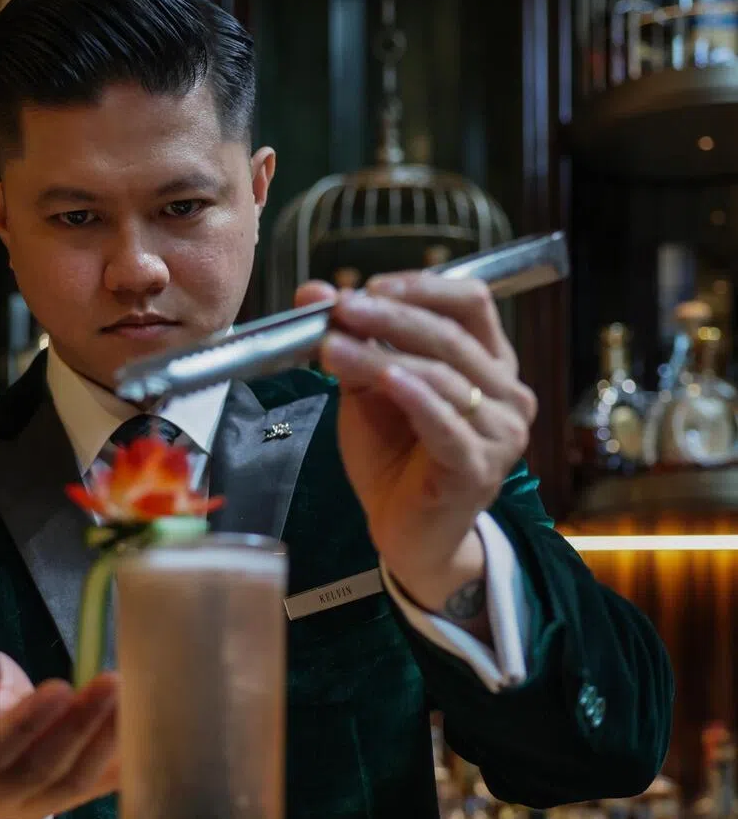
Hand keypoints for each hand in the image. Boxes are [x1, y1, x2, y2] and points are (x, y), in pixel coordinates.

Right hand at [0, 643, 117, 818]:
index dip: (27, 723)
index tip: (61, 688)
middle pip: (41, 769)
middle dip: (80, 726)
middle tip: (111, 683)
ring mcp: (36, 806)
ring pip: (76, 783)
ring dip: (108, 741)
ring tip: (133, 699)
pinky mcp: (71, 803)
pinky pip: (102, 788)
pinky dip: (128, 764)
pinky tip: (151, 734)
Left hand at [296, 274, 536, 612]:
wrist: (405, 531)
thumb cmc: (394, 457)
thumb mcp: (367, 388)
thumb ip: (350, 340)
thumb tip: (313, 290)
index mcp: (488, 363)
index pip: (471, 302)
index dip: (420, 288)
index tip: (367, 287)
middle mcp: (506, 393)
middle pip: (452, 335)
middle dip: (391, 317)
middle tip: (342, 308)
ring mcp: (500, 432)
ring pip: (443, 376)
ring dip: (382, 356)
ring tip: (332, 346)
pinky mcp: (479, 467)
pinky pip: (447, 423)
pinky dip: (414, 397)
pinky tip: (384, 379)